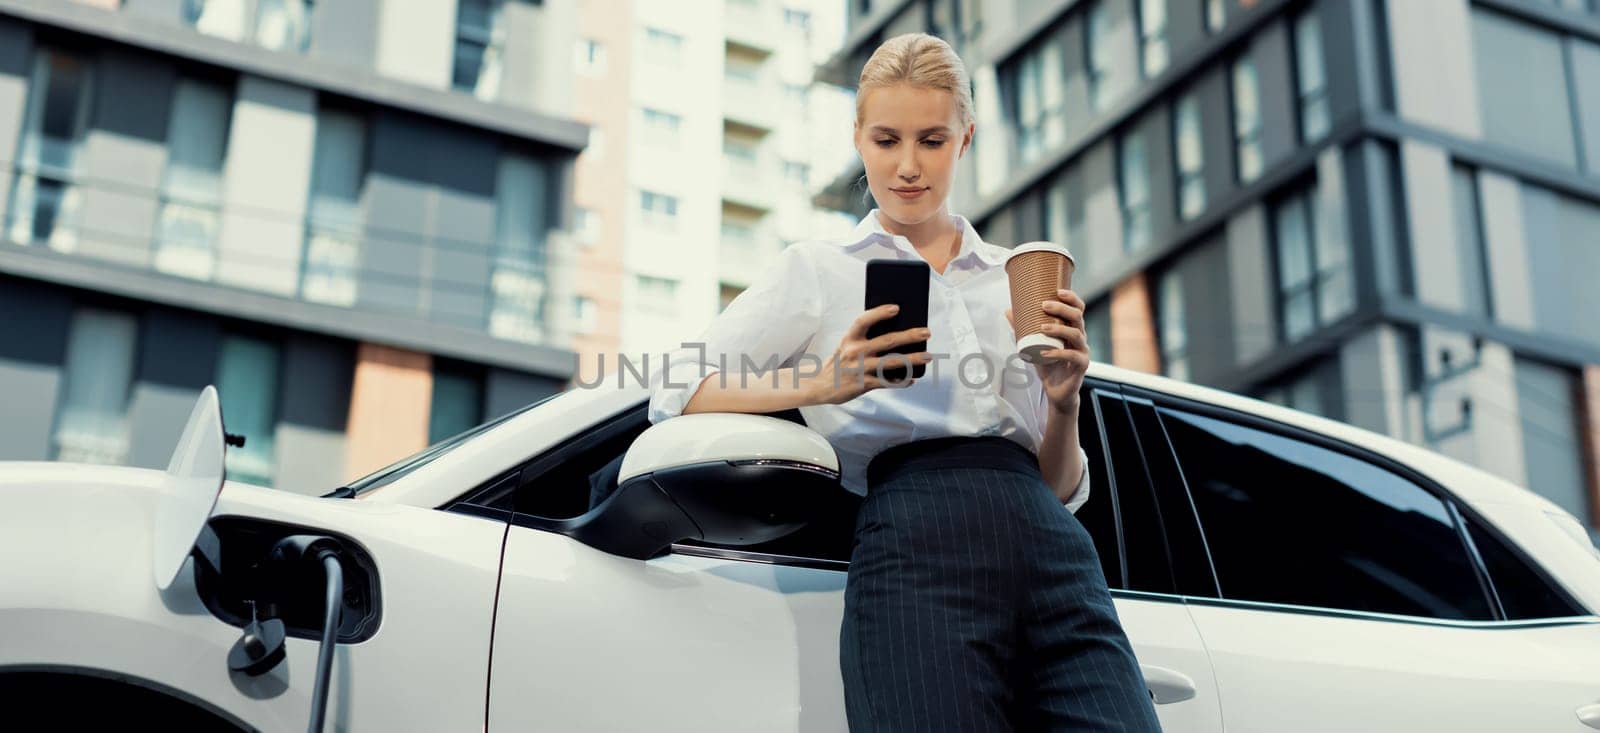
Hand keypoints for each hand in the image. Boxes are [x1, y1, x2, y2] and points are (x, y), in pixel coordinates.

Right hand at [806, 304, 931, 404]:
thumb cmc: (840, 362)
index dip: (880, 313)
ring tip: (928, 356)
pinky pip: (888, 382)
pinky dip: (902, 381)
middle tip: (926, 332)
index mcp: (849, 338)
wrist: (820, 386)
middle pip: (887, 340)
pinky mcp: (864, 384)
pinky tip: (912, 379)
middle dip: (910, 336)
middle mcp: (855, 352)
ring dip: (913, 358)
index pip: (864, 320)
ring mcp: (860, 368)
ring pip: (892, 362)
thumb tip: (895, 333)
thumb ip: (865, 339)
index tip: (896, 308)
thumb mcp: (846, 345)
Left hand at [1005, 288, 1089, 414]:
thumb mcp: (1033, 344)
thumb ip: (1022, 329)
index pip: (1078, 308)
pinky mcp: (1082, 366)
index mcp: (1071, 328)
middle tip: (1044, 305)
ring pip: (1077, 334)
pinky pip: (1074, 356)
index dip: (1071, 298)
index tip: (1057, 291)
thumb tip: (1008, 310)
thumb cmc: (1047, 364)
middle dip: (1062, 309)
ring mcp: (1082, 351)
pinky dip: (1059, 353)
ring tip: (1042, 328)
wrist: (1056, 390)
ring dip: (1059, 329)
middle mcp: (1080, 337)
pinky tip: (1045, 352)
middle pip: (1078, 317)